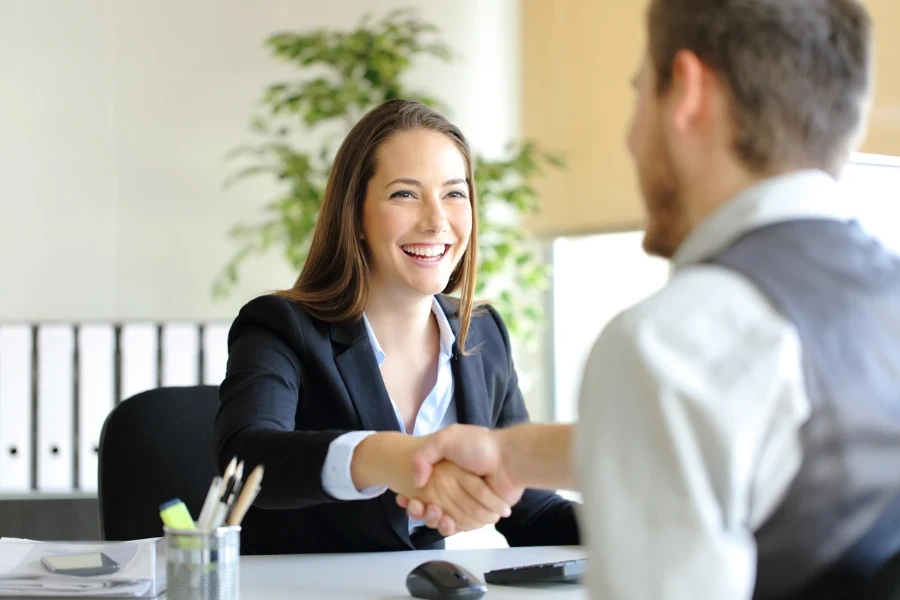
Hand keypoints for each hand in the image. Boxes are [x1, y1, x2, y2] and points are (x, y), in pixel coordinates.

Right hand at [396, 425, 524, 532]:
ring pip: (442, 518)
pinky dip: (451, 526)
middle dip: (419, 509)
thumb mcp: (446, 439)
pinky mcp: (478, 514)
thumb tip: (416, 483)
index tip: (403, 498)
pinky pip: (460, 525)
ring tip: (432, 513)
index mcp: (444, 470)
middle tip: (416, 506)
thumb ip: (424, 456)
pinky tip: (445, 521)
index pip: (420, 488)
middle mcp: (453, 486)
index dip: (410, 495)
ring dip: (432, 519)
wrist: (510, 460)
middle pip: (428, 505)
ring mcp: (466, 501)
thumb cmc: (479, 446)